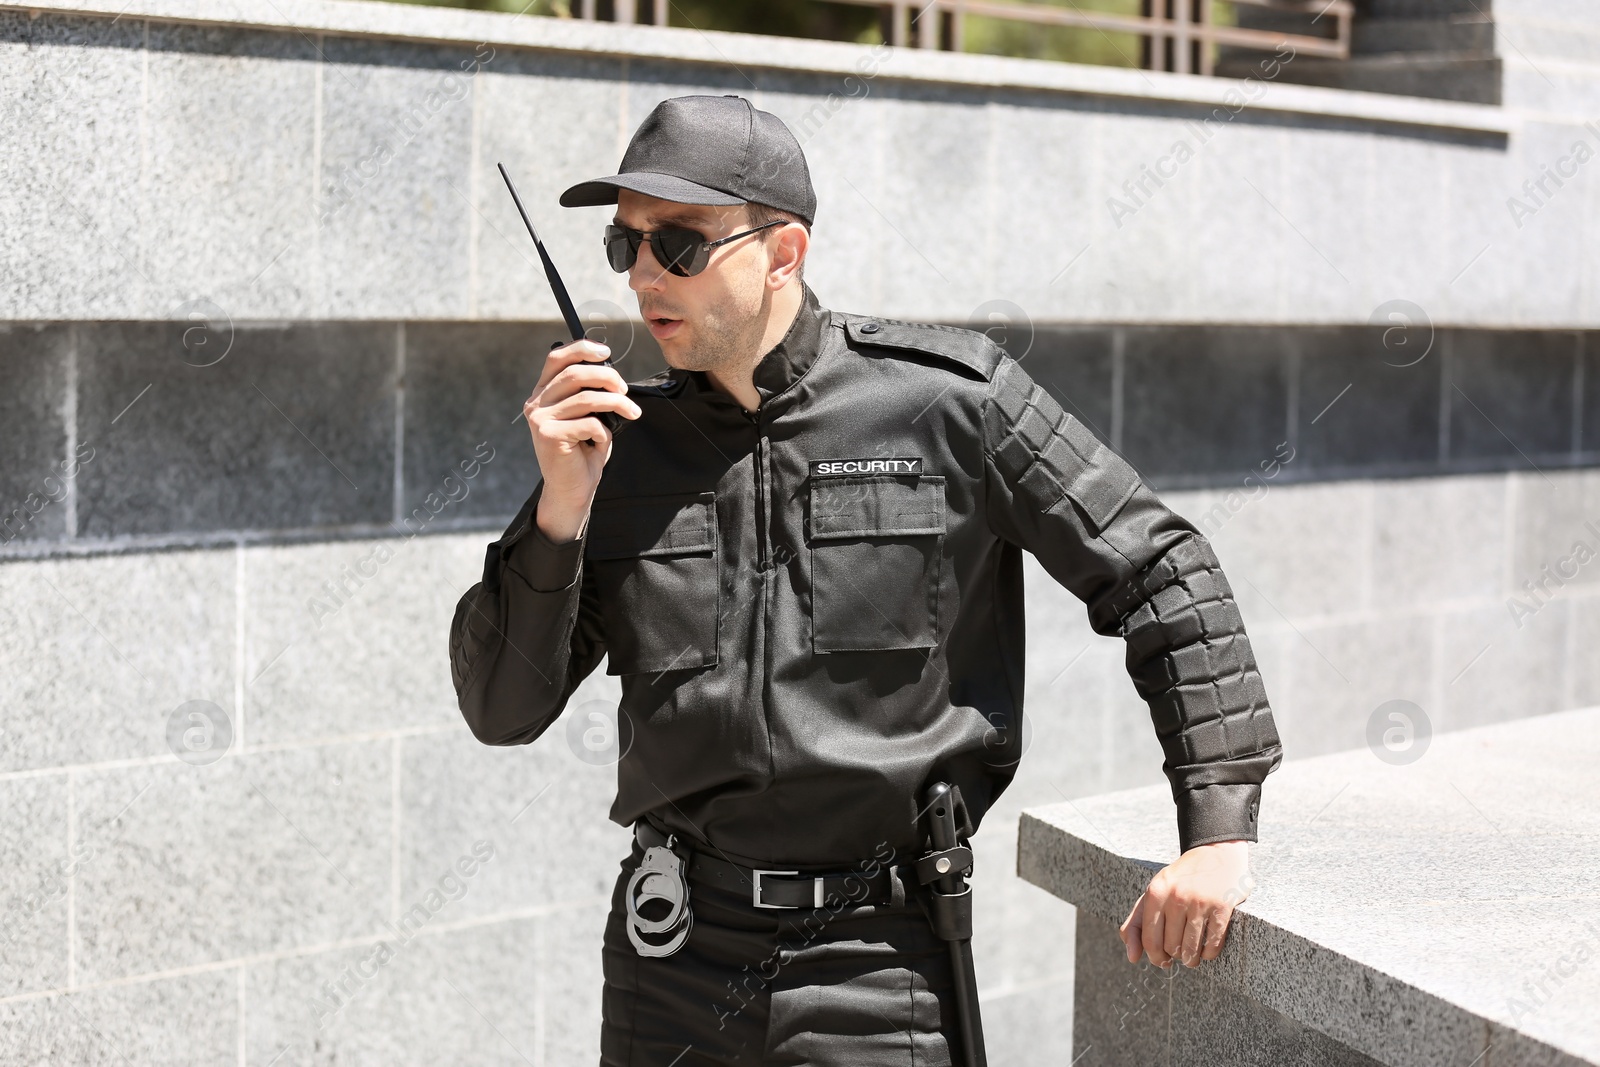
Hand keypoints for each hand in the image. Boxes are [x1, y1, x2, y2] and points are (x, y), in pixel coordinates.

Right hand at [524, 339, 640, 542]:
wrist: (572, 491)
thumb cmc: (583, 453)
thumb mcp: (587, 416)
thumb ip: (590, 393)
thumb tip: (611, 374)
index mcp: (543, 394)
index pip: (556, 358)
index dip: (582, 349)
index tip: (606, 353)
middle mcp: (536, 403)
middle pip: (575, 373)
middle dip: (608, 377)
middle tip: (626, 391)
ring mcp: (539, 419)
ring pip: (587, 397)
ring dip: (616, 403)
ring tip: (632, 413)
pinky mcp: (549, 435)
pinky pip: (589, 423)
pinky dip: (604, 431)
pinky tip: (601, 442)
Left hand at [1118, 839, 1249, 968]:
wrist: (1214, 853)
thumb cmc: (1180, 880)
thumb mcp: (1154, 893)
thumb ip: (1136, 924)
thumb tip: (1132, 957)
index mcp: (1155, 893)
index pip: (1150, 940)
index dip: (1156, 956)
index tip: (1163, 960)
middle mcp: (1176, 897)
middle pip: (1171, 947)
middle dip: (1176, 956)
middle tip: (1180, 952)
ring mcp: (1200, 902)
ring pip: (1192, 949)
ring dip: (1192, 959)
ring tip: (1193, 956)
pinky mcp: (1222, 907)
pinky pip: (1212, 945)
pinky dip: (1209, 954)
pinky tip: (1206, 948)